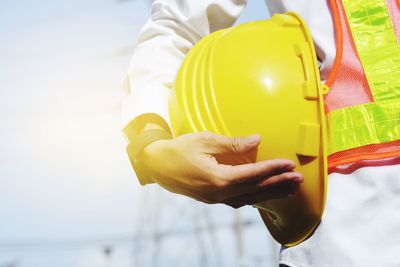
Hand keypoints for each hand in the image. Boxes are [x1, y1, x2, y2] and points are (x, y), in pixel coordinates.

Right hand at [140, 131, 302, 207]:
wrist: (156, 164)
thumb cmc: (178, 150)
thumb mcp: (205, 140)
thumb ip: (232, 144)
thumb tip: (256, 141)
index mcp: (218, 179)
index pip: (253, 174)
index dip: (273, 169)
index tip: (290, 165)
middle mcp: (219, 193)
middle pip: (255, 190)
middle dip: (279, 184)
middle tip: (298, 181)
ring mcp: (215, 199)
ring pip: (249, 198)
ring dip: (270, 194)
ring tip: (289, 191)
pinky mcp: (211, 198)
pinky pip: (238, 200)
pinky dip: (254, 198)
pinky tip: (263, 195)